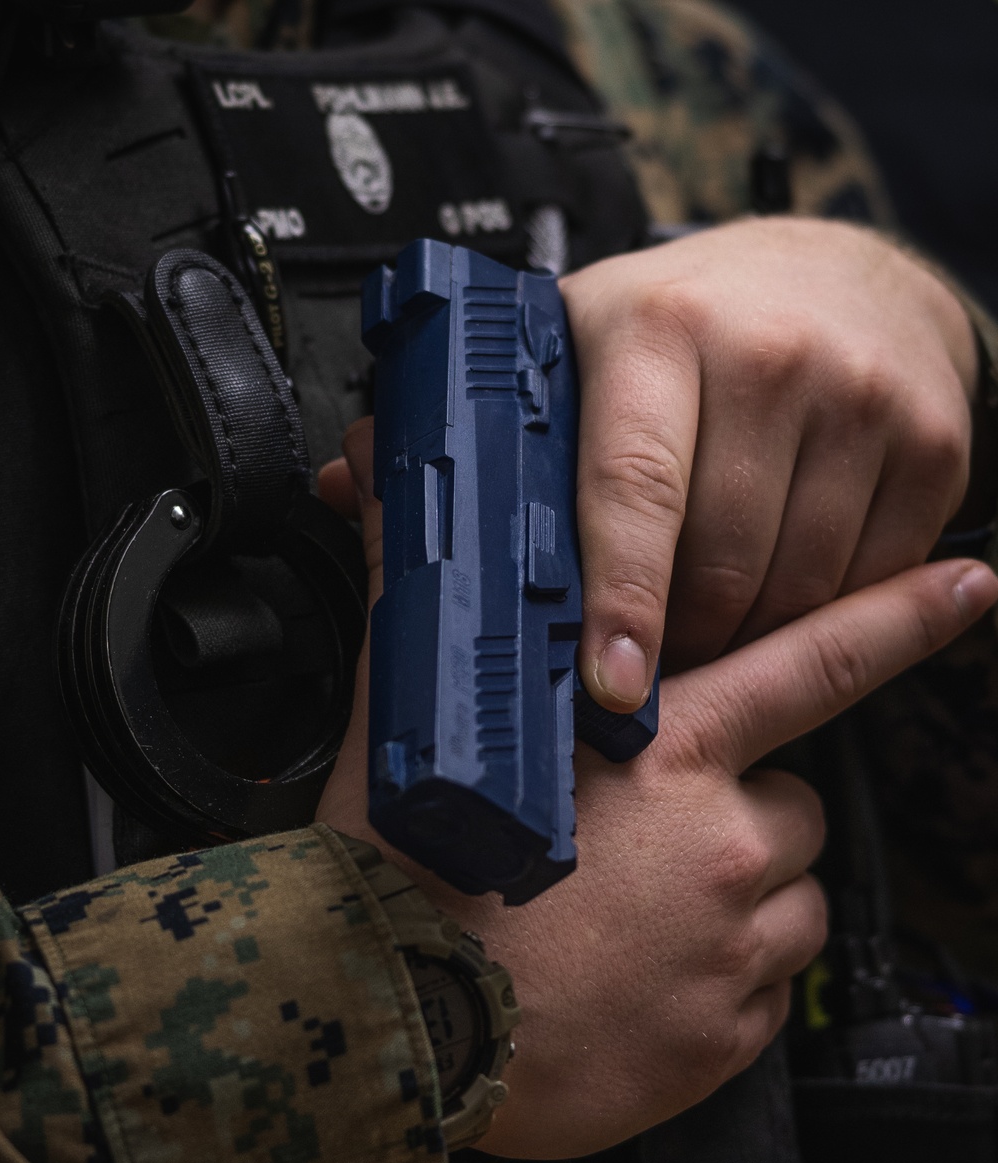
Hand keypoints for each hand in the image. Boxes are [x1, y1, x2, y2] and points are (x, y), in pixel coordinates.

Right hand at [317, 424, 997, 1159]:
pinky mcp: (724, 1040)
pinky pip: (766, 996)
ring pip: (793, 904)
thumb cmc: (401, 879)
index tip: (966, 586)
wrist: (384, 1033)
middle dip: (746, 816)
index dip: (900, 617)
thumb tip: (370, 470)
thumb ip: (425, 597)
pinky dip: (723, 988)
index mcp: (666, 754)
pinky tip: (640, 984)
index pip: (813, 662)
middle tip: (653, 845)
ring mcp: (731, 950)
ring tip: (643, 920)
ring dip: (743, 904)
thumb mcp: (415, 723)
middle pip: (797, 804)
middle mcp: (722, 845)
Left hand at [560, 217, 979, 702]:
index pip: (636, 490)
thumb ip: (523, 436)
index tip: (615, 687)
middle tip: (654, 659)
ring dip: (751, 638)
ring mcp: (862, 397)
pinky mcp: (933, 444)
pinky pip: (870, 583)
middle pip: (721, 565)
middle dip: (683, 640)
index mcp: (658, 329)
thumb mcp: (590, 341)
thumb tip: (431, 537)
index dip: (624, 602)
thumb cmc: (692, 328)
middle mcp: (769, 353)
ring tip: (715, 622)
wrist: (845, 273)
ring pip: (798, 590)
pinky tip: (785, 586)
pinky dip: (822, 613)